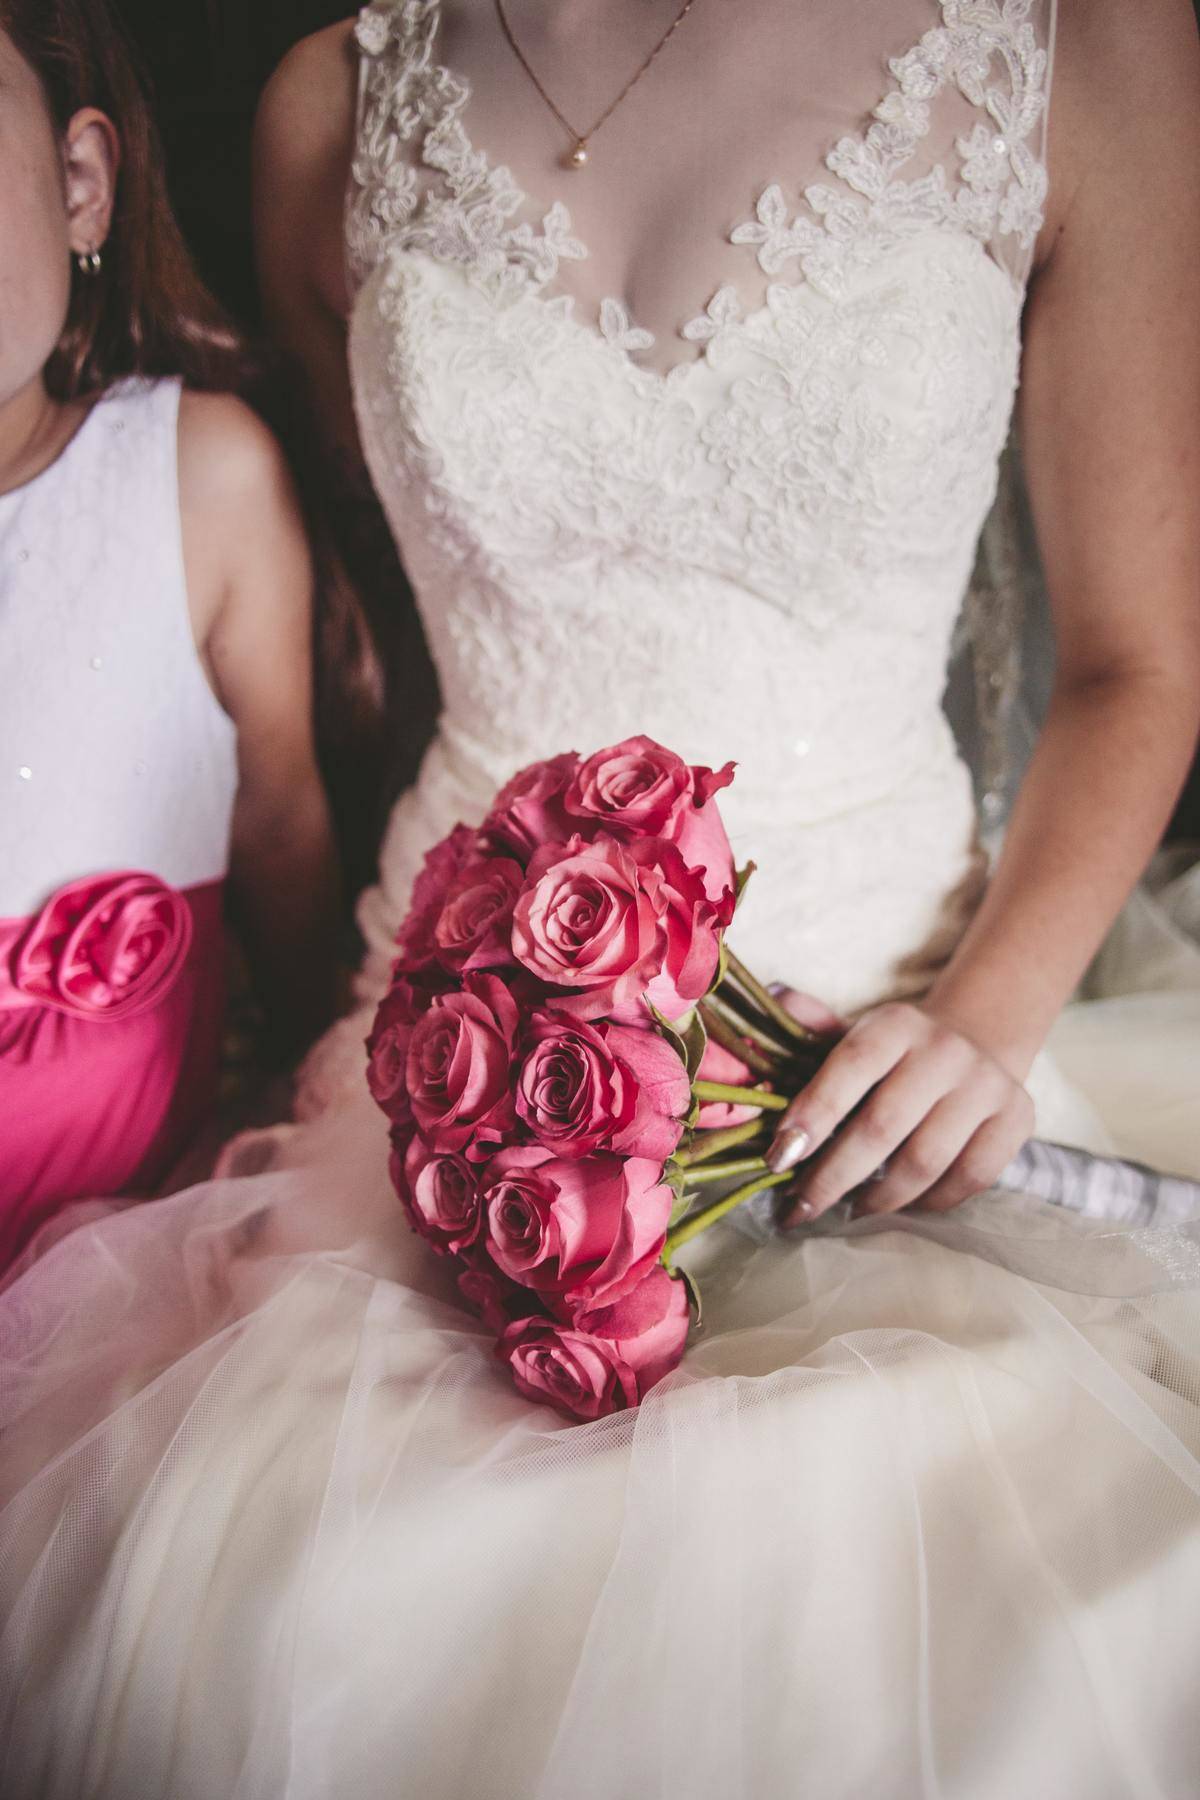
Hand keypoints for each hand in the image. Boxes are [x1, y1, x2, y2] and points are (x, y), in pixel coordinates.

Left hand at [765, 1001, 1034, 1222]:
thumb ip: (815, 1028)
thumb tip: (775, 1001)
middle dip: (833, 1176)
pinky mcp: (1017, 1119)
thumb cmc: (895, 1052)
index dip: (812, 1115)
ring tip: (850, 1210)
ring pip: (925, 1162)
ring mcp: (986, 1085)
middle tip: (802, 1207)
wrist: (977, 1040)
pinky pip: (969, 1179)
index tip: (778, 1159)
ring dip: (879, 1198)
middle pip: (882, 1128)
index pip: (849, 1067)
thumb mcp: (853, 1032)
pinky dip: (930, 1203)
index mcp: (895, 1024)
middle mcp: (945, 1050)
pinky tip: (902, 1206)